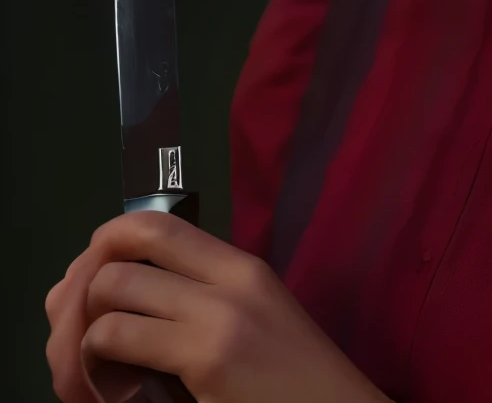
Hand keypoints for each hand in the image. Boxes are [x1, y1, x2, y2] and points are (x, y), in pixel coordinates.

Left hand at [45, 212, 388, 402]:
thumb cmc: (295, 382)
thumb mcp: (256, 321)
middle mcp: (227, 280)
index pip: (157, 223)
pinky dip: (96, 361)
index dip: (108, 240)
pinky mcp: (207, 359)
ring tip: (96, 361)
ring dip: (85, 329)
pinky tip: (113, 384)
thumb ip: (205, 300)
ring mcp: (216, 317)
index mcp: (240, 266)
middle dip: (83, 288)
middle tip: (82, 328)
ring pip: (111, 291)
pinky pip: (117, 338)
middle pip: (123, 252)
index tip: (95, 273)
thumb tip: (132, 293)